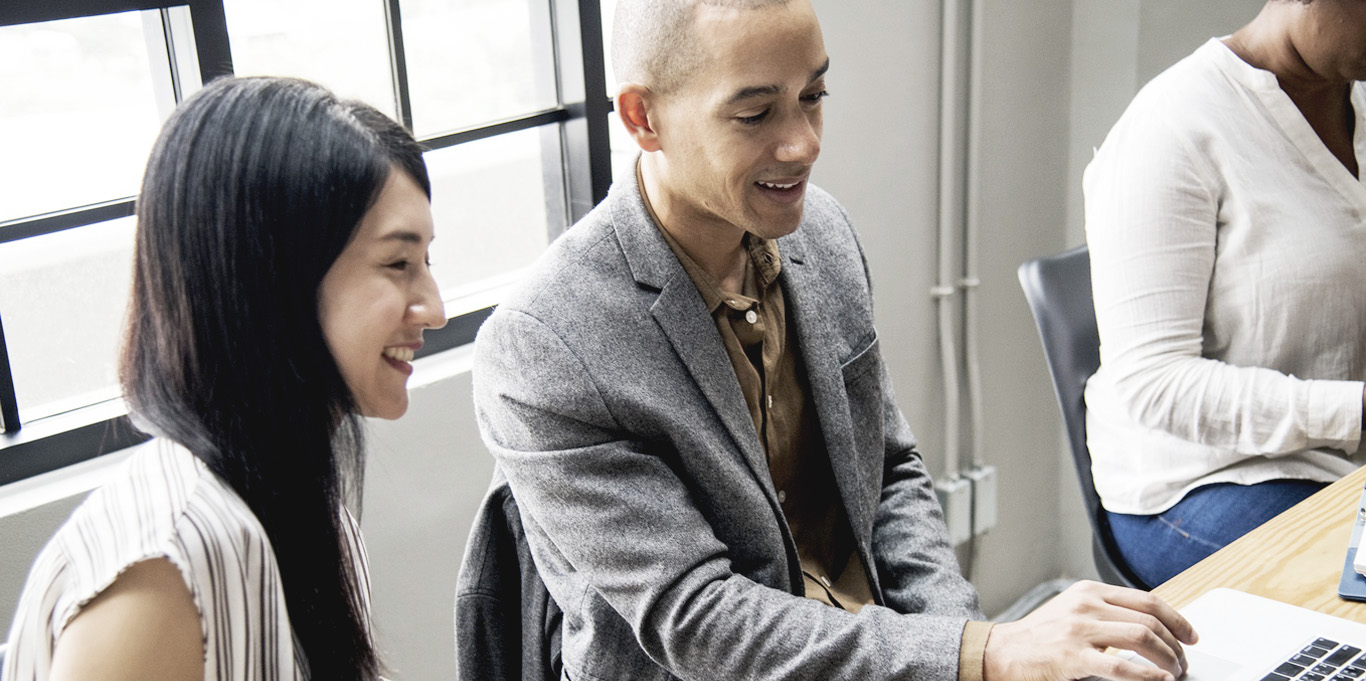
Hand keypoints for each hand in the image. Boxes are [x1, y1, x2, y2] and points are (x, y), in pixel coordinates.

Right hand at [982, 580, 1198, 680]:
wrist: (1005, 652)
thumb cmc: (1041, 636)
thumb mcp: (1074, 611)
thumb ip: (1107, 612)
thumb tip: (1150, 626)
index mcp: (1089, 590)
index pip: (1147, 600)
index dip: (1176, 619)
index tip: (1190, 635)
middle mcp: (1087, 605)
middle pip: (1149, 619)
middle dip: (1175, 644)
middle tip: (1183, 662)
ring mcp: (1080, 629)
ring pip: (1142, 637)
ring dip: (1167, 658)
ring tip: (1175, 672)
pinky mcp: (1073, 656)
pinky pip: (1121, 665)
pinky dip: (1148, 674)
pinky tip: (1160, 680)